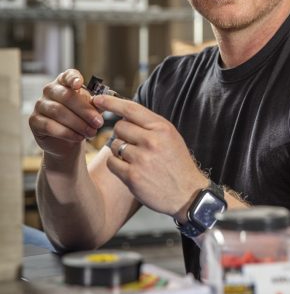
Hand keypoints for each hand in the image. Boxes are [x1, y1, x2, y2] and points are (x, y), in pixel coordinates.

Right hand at [29, 69, 103, 158]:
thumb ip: (97, 104)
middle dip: (85, 111)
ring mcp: (40, 105)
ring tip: (91, 132)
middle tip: (98, 122)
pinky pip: (50, 126)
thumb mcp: (91, 110)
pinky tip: (79, 137)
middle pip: (66, 96)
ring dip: (78, 124)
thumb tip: (103, 101)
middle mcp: (50, 90)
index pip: (68, 75)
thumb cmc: (81, 120)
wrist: (68, 141)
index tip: (80, 84)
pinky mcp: (34, 121)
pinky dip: (67, 133)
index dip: (73, 78)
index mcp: (64, 82)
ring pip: (59, 112)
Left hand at [92, 95, 207, 217]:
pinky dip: (116, 165)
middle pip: (119, 127)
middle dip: (122, 134)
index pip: (131, 109)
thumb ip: (150, 125)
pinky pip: (111, 162)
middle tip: (134, 145)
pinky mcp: (132, 176)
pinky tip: (130, 169)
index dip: (111, 102)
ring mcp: (141, 159)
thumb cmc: (177, 164)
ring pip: (114, 145)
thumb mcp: (170, 137)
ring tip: (136, 160)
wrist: (188, 194)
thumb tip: (122, 114)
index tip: (98, 99)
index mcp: (162, 128)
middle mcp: (151, 140)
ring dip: (119, 151)